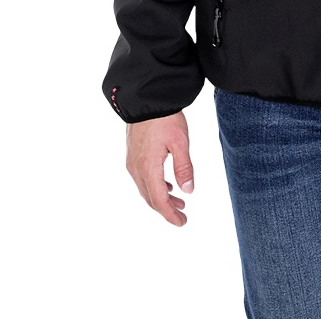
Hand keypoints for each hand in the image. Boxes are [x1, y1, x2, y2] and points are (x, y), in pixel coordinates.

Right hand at [125, 110, 193, 226]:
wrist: (145, 98)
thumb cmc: (164, 118)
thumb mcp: (180, 142)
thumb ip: (184, 168)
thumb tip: (188, 192)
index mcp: (148, 168)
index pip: (159, 201)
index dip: (170, 215)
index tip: (182, 223)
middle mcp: (136, 169)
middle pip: (150, 198)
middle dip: (166, 209)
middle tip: (183, 215)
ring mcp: (132, 162)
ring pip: (145, 189)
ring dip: (161, 198)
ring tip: (178, 201)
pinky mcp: (132, 154)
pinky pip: (142, 178)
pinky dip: (154, 186)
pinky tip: (166, 184)